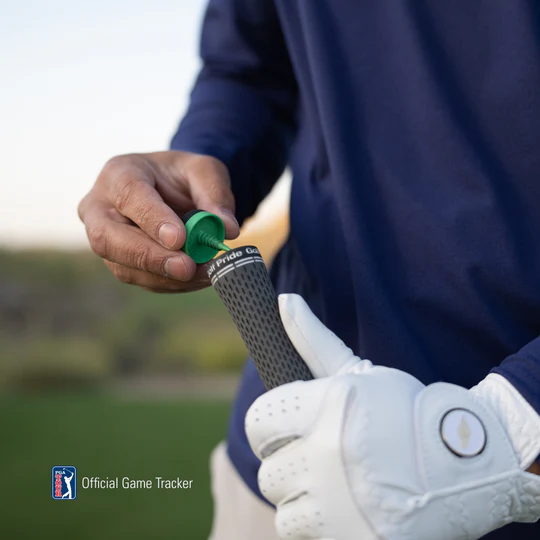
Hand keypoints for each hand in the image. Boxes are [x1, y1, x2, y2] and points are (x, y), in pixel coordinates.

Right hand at [78, 151, 239, 292]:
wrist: (171, 190)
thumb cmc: (183, 176)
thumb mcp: (205, 171)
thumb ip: (215, 195)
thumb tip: (227, 229)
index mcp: (119, 173)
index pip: (128, 196)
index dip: (152, 220)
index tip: (179, 239)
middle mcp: (100, 208)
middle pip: (108, 238)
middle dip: (150, 257)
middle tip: (187, 268)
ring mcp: (106, 240)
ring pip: (124, 267)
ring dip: (166, 276)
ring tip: (205, 273)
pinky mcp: (120, 264)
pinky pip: (142, 280)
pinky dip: (173, 283)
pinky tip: (199, 278)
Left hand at [245, 294, 539, 539]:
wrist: (462, 461)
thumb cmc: (404, 410)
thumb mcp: (357, 370)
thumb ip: (313, 338)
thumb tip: (283, 300)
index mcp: (324, 407)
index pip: (258, 422)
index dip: (268, 429)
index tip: (283, 433)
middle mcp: (326, 454)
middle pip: (269, 472)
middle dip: (290, 465)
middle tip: (321, 460)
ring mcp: (340, 504)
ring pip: (286, 509)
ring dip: (305, 500)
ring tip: (337, 487)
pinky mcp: (352, 539)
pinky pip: (307, 537)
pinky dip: (321, 528)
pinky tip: (347, 510)